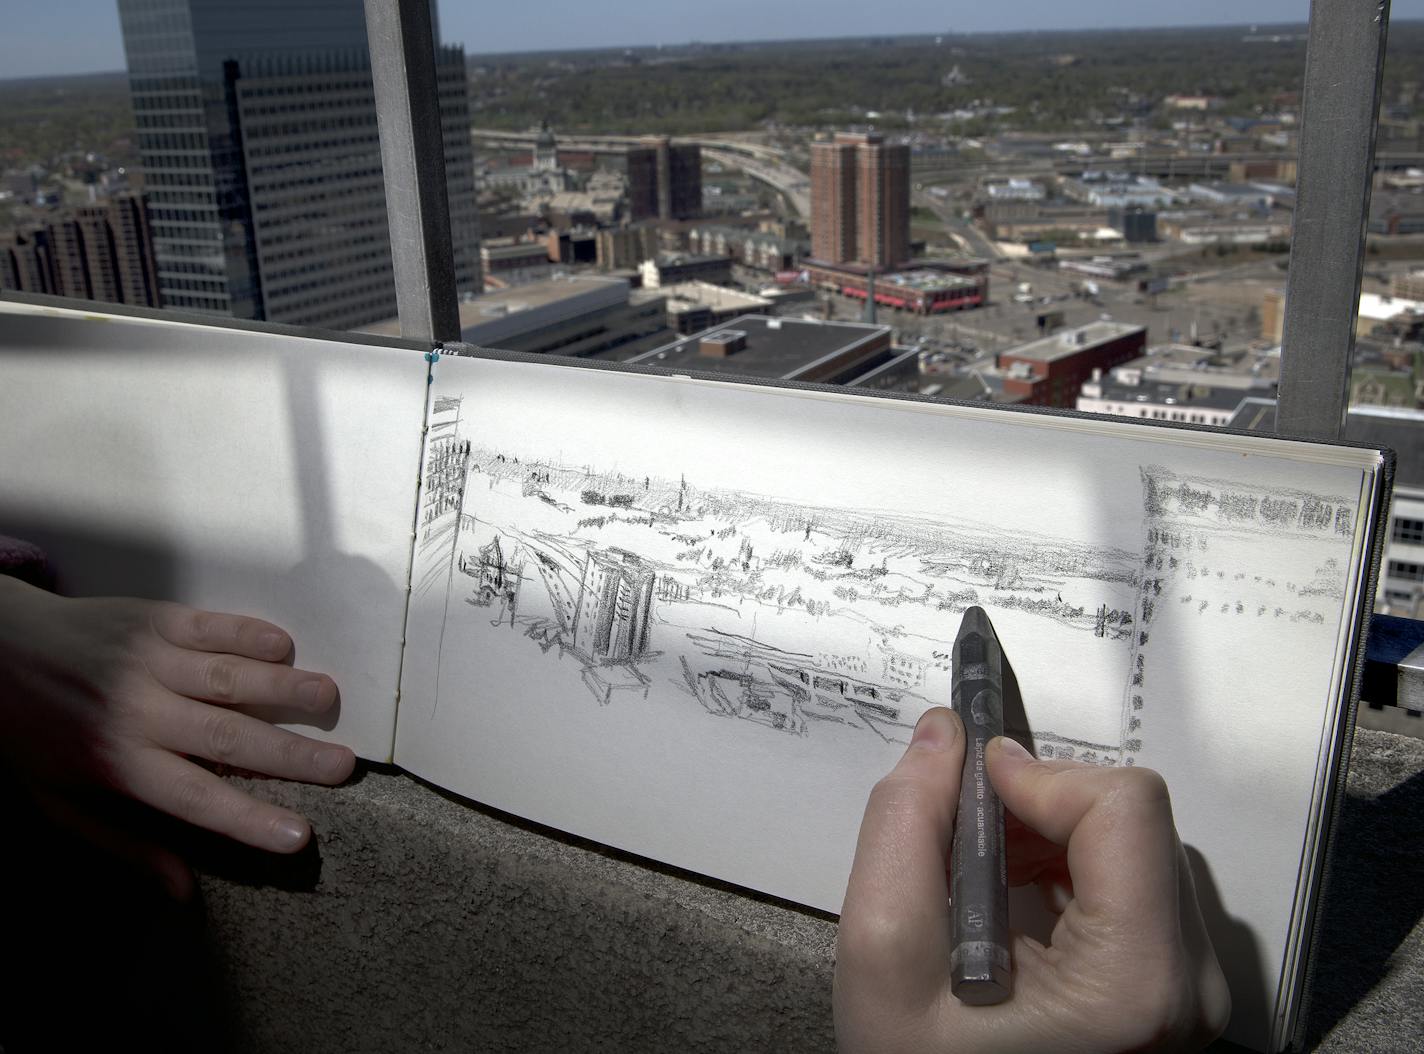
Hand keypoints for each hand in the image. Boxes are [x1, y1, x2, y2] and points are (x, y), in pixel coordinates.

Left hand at [0, 576, 354, 895]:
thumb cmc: (36, 734)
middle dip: (292, 754)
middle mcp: (138, 710)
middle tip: (344, 766)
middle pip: (228, 736)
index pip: (195, 797)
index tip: (300, 836)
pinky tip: (286, 649)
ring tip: (331, 699)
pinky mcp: (156, 619)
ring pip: (230, 677)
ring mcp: (149, 660)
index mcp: (116, 762)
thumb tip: (184, 892)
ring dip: (287, 687)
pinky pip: (213, 626)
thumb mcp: (63, 802)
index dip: (249, 818)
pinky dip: (253, 635)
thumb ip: (126, 844)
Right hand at [834, 707, 1229, 1052]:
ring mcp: (1189, 996)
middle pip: (1133, 821)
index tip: (970, 790)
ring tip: (978, 882)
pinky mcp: (1175, 996)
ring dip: (1048, 836)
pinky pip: (1134, 884)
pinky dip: (1066, 870)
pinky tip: (1008, 908)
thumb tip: (944, 736)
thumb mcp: (883, 959)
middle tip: (961, 842)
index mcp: (1136, 983)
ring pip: (1135, 845)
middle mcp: (1188, 987)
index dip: (1039, 775)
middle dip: (1037, 808)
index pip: (1125, 806)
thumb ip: (904, 828)